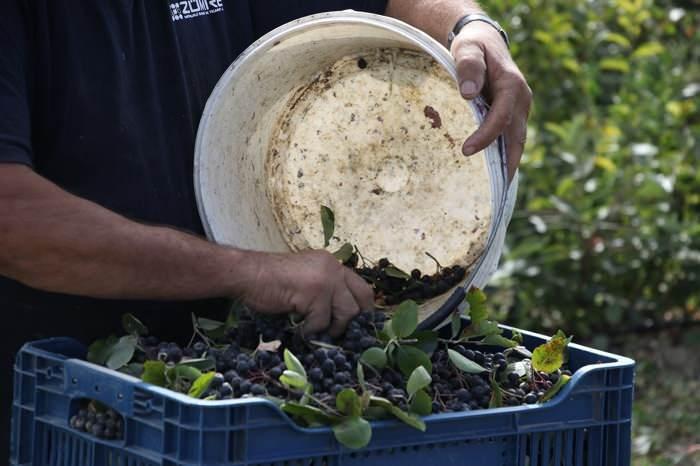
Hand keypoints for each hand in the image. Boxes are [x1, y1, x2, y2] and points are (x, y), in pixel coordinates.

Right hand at [239, 250, 373, 336]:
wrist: (247, 274)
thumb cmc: (270, 280)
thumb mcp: (306, 279)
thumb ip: (325, 290)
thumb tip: (344, 318)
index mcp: (332, 264)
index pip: (362, 287)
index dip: (363, 309)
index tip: (356, 326)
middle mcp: (334, 268)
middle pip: (361, 300)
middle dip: (351, 321)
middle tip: (336, 332)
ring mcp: (326, 279)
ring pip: (346, 313)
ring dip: (330, 327)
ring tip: (312, 329)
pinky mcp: (315, 293)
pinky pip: (322, 322)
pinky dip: (309, 330)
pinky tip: (298, 327)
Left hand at [451, 21, 531, 179]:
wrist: (484, 41)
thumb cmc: (473, 45)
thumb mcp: (467, 48)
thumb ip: (468, 67)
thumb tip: (468, 94)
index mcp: (512, 85)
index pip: (502, 117)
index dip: (486, 136)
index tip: (466, 151)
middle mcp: (521, 100)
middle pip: (517, 137)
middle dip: (508, 164)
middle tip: (494, 190)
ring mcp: (520, 109)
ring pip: (517, 141)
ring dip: (508, 164)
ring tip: (495, 191)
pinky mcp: (513, 115)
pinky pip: (511, 139)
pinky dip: (504, 156)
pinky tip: (493, 175)